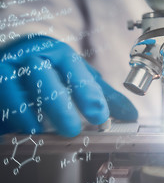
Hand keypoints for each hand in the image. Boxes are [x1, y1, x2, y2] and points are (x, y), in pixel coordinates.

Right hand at [0, 35, 136, 136]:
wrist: (11, 66)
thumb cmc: (48, 74)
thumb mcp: (75, 79)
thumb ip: (100, 95)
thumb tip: (130, 114)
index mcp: (54, 50)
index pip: (72, 65)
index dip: (86, 90)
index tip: (100, 116)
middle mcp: (28, 54)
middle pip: (42, 73)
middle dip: (59, 104)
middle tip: (73, 129)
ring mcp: (5, 66)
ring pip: (12, 84)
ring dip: (29, 111)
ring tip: (44, 132)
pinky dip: (10, 115)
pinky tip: (23, 130)